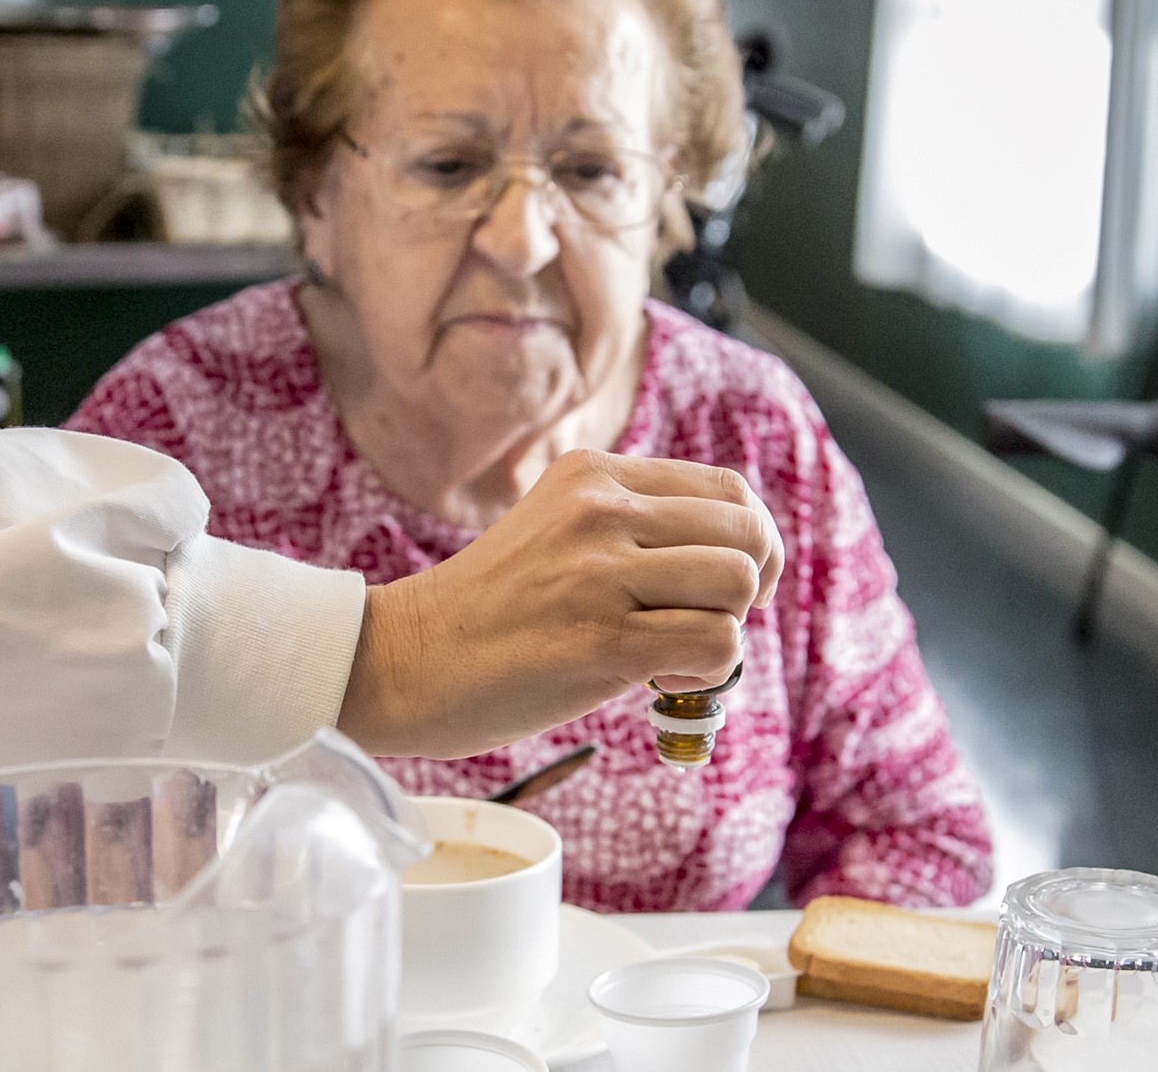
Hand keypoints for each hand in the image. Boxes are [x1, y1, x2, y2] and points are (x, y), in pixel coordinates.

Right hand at [335, 449, 782, 758]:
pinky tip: (661, 682)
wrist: (406, 660)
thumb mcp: (556, 531)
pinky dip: (708, 674)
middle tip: (712, 625)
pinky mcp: (602, 638)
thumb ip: (630, 529)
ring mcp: (599, 571)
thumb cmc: (490, 613)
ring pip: (738, 583)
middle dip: (751, 586)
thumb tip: (736, 564)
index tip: (729, 586)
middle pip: (746, 531)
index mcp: (591, 475)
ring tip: (674, 654)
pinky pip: (716, 643)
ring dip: (725, 629)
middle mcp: (599, 509)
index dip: (751, 542)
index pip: (726, 488)